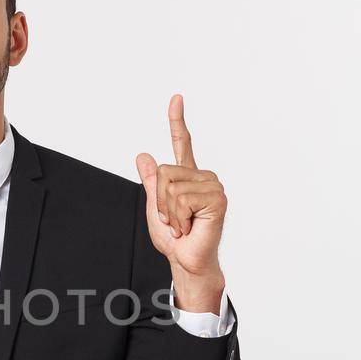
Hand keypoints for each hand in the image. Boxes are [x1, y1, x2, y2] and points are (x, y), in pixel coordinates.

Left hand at [134, 94, 227, 302]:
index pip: (182, 144)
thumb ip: (151, 183)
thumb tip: (143, 155)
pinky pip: (181, 198)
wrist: (187, 261)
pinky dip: (178, 217)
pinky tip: (190, 227)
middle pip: (163, 172)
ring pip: (170, 187)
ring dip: (169, 213)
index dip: (177, 121)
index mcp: (187, 177)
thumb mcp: (155, 207)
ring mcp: (212, 187)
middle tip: (174, 221)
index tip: (176, 98)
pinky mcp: (217, 198)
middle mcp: (202, 178)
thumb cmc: (175, 239)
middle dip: (159, 202)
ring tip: (183, 225)